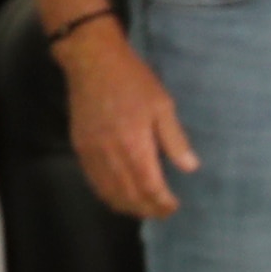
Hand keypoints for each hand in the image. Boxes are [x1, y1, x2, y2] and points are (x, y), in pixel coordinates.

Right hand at [57, 26, 196, 219]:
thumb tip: (190, 167)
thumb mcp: (162, 105)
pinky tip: (119, 195)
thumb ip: (175, 139)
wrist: (91, 60)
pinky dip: (108, 194)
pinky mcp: (80, 146)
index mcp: (134, 146)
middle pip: (129, 196)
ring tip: (144, 209)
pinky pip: (94, 180)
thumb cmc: (132, 80)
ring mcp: (92, 152)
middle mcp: (111, 155)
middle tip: (162, 212)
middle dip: (147, 209)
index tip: (173, 206)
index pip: (150, 188)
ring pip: (109, 192)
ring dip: (127, 206)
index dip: (162, 203)